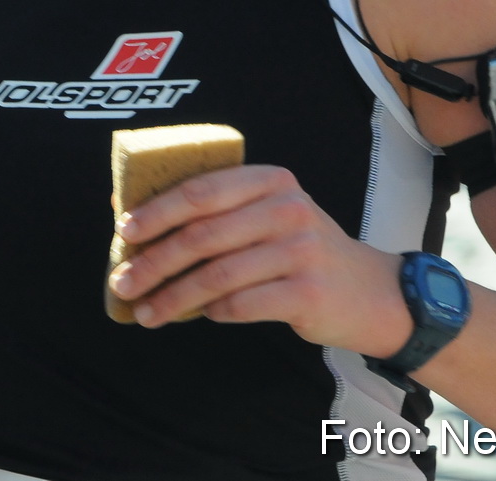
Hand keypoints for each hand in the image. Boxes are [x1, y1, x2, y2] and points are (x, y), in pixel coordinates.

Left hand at [107, 165, 410, 355]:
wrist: (371, 291)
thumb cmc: (300, 250)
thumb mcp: (267, 214)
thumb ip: (215, 211)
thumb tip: (127, 207)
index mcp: (270, 181)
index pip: (202, 190)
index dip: (158, 211)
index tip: (125, 232)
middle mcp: (287, 208)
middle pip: (203, 235)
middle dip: (155, 262)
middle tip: (124, 283)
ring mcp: (301, 250)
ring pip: (217, 275)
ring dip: (174, 297)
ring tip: (146, 313)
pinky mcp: (308, 293)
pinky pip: (242, 304)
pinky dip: (212, 312)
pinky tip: (199, 315)